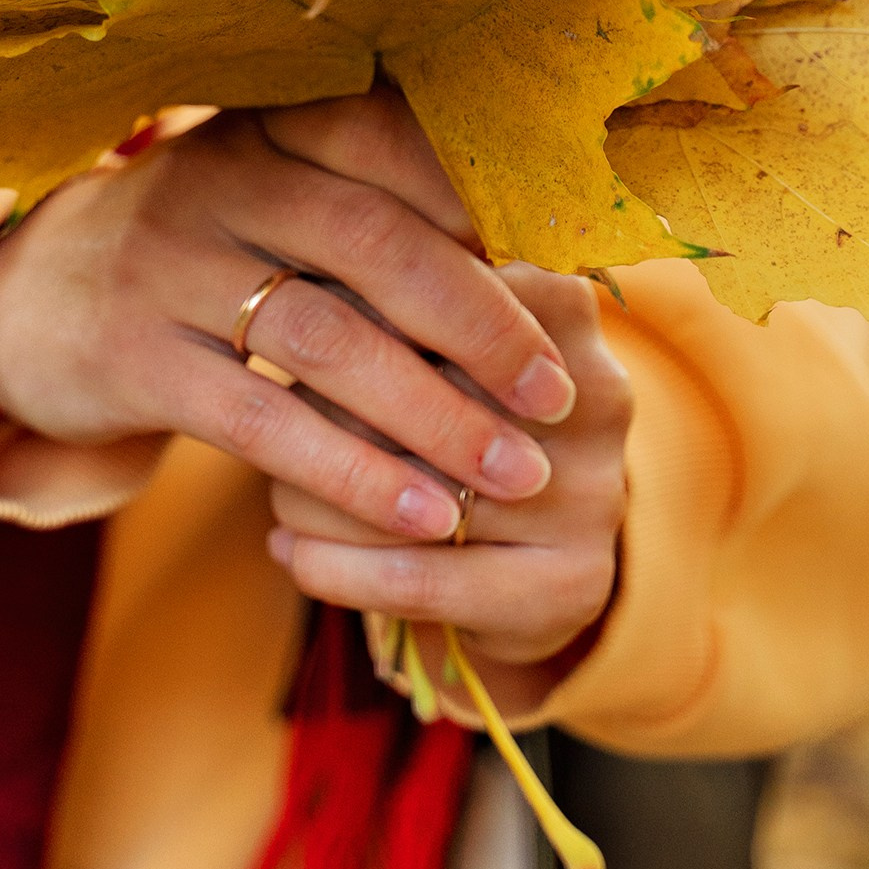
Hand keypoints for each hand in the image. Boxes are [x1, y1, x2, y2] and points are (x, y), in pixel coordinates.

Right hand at [0, 87, 579, 546]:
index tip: (568, 268)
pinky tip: (418, 515)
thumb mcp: (273, 200)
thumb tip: (552, 262)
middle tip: (560, 393)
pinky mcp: (133, 359)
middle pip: (373, 242)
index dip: (484, 203)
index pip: (391, 142)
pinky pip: (260, 420)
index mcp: (270, 127)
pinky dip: (350, 471)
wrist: (30, 299)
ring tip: (515, 474)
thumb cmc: (205, 253)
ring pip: (325, 339)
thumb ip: (380, 211)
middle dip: (482, 323)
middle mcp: (217, 180)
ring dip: (434, 414)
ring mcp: (166, 266)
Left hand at [265, 266, 629, 718]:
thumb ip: (381, 298)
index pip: (439, 294)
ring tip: (280, 493)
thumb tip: (285, 284)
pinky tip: (291, 554)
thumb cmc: (460, 410)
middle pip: (424, 394)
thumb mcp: (438, 338)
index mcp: (563, 308)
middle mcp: (597, 393)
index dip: (352, 314)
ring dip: (320, 498)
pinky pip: (420, 578)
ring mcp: (593, 495)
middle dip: (329, 414)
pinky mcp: (571, 585)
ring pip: (414, 494)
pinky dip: (337, 566)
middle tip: (271, 421)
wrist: (541, 550)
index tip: (293, 327)